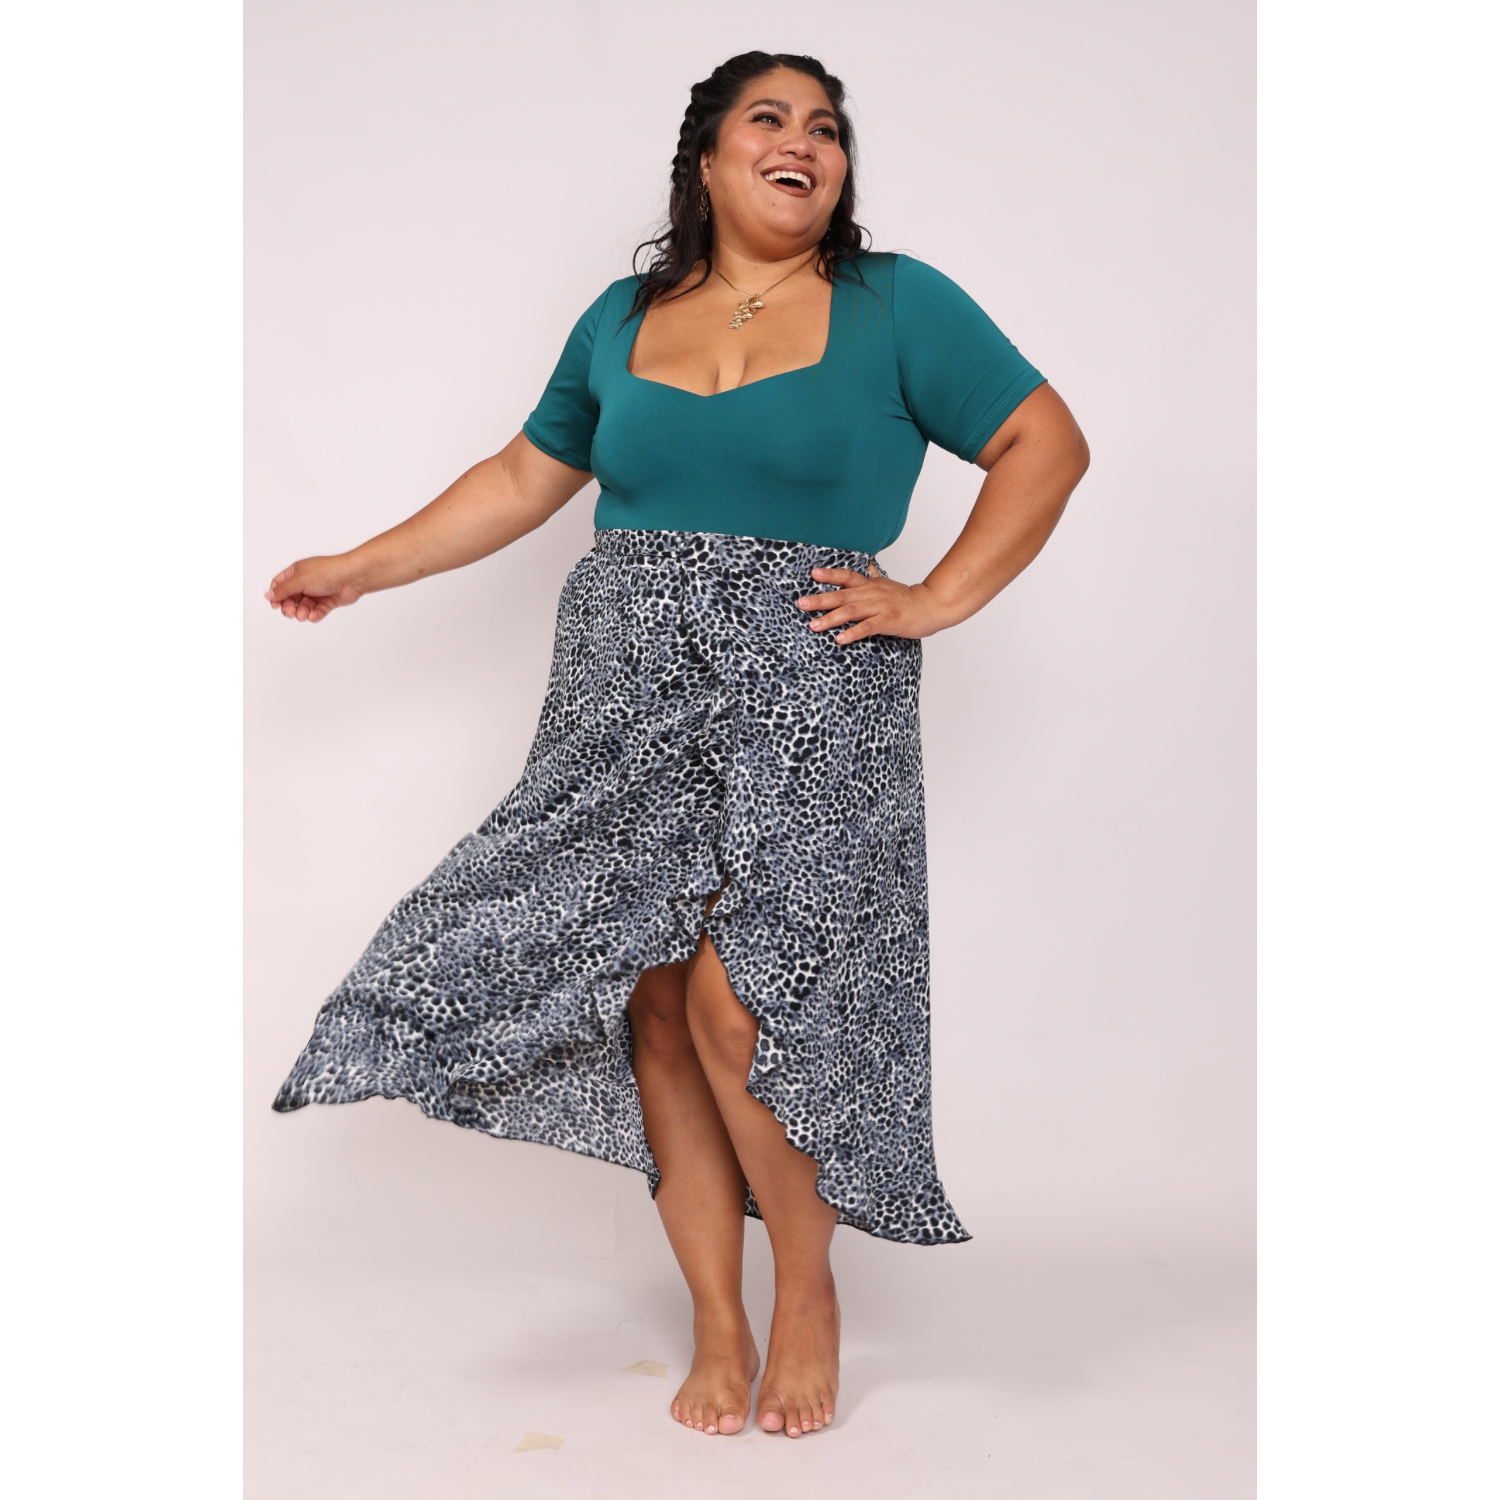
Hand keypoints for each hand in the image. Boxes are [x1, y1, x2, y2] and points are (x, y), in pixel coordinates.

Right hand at [263, 555, 367, 622]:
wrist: (352, 577)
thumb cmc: (326, 572)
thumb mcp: (300, 580)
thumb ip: (284, 590)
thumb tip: (268, 595)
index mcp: (297, 572)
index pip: (280, 584)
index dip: (276, 595)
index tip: (275, 605)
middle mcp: (306, 581)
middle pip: (290, 598)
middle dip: (289, 607)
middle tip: (290, 614)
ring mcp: (317, 592)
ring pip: (304, 606)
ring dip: (301, 612)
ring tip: (303, 616)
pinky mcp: (328, 601)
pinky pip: (317, 611)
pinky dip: (314, 615)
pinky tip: (313, 616)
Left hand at [794, 563, 948, 643]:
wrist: (932, 606)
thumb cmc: (907, 598)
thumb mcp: (888, 584)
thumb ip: (874, 577)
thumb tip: (867, 565)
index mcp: (870, 584)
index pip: (847, 576)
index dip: (830, 574)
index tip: (813, 574)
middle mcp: (872, 593)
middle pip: (842, 595)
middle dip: (820, 600)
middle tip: (801, 604)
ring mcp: (880, 607)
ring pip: (851, 611)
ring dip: (830, 618)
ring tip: (813, 625)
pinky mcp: (888, 621)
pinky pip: (867, 627)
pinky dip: (853, 633)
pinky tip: (840, 639)